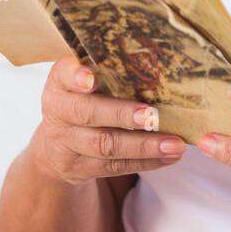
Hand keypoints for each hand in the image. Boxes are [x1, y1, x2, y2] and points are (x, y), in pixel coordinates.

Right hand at [31, 54, 186, 185]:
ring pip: (106, 145)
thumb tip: (159, 62)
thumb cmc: (82, 99)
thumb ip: (107, 69)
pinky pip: (115, 166)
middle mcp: (59, 112)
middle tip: (152, 115)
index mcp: (60, 83)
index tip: (91, 78)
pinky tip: (169, 156)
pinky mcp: (81, 168)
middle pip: (88, 114)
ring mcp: (67, 143)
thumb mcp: (83, 80)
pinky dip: (146, 162)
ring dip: (144, 145)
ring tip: (174, 143)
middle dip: (122, 115)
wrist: (56, 146)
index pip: (64, 75)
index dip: (77, 77)